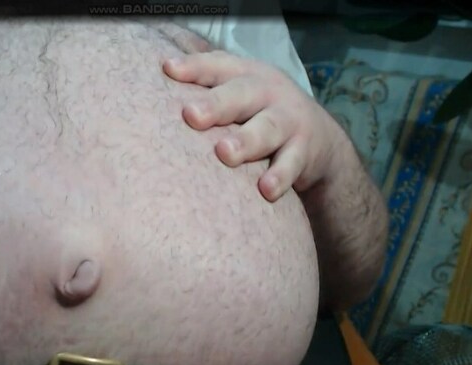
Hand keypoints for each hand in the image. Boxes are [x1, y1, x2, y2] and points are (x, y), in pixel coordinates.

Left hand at [162, 51, 335, 201]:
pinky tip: (265, 190)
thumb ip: (205, 89)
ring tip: (225, 153)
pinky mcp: (304, 151)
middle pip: (241, 95)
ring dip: (246, 141)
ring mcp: (288, 120)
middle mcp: (267, 93)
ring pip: (267, 129)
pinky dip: (280, 177)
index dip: (194, 67)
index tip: (168, 71)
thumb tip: (152, 85)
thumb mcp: (238, 95)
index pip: (216, 67)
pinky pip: (291, 164)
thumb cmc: (259, 113)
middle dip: (217, 105)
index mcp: (244, 75)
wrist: (319, 140)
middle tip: (191, 116)